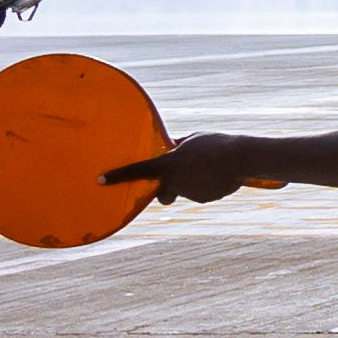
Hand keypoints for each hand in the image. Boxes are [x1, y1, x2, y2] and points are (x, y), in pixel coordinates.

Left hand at [108, 134, 266, 204]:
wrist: (238, 159)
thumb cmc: (215, 145)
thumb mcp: (193, 139)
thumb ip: (178, 146)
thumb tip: (170, 147)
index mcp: (167, 163)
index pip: (137, 169)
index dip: (117, 175)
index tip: (99, 180)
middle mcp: (173, 181)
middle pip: (163, 193)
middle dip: (167, 190)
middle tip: (179, 181)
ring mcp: (188, 193)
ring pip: (186, 190)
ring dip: (194, 183)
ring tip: (211, 169)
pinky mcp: (203, 199)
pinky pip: (202, 193)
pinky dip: (208, 186)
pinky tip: (219, 176)